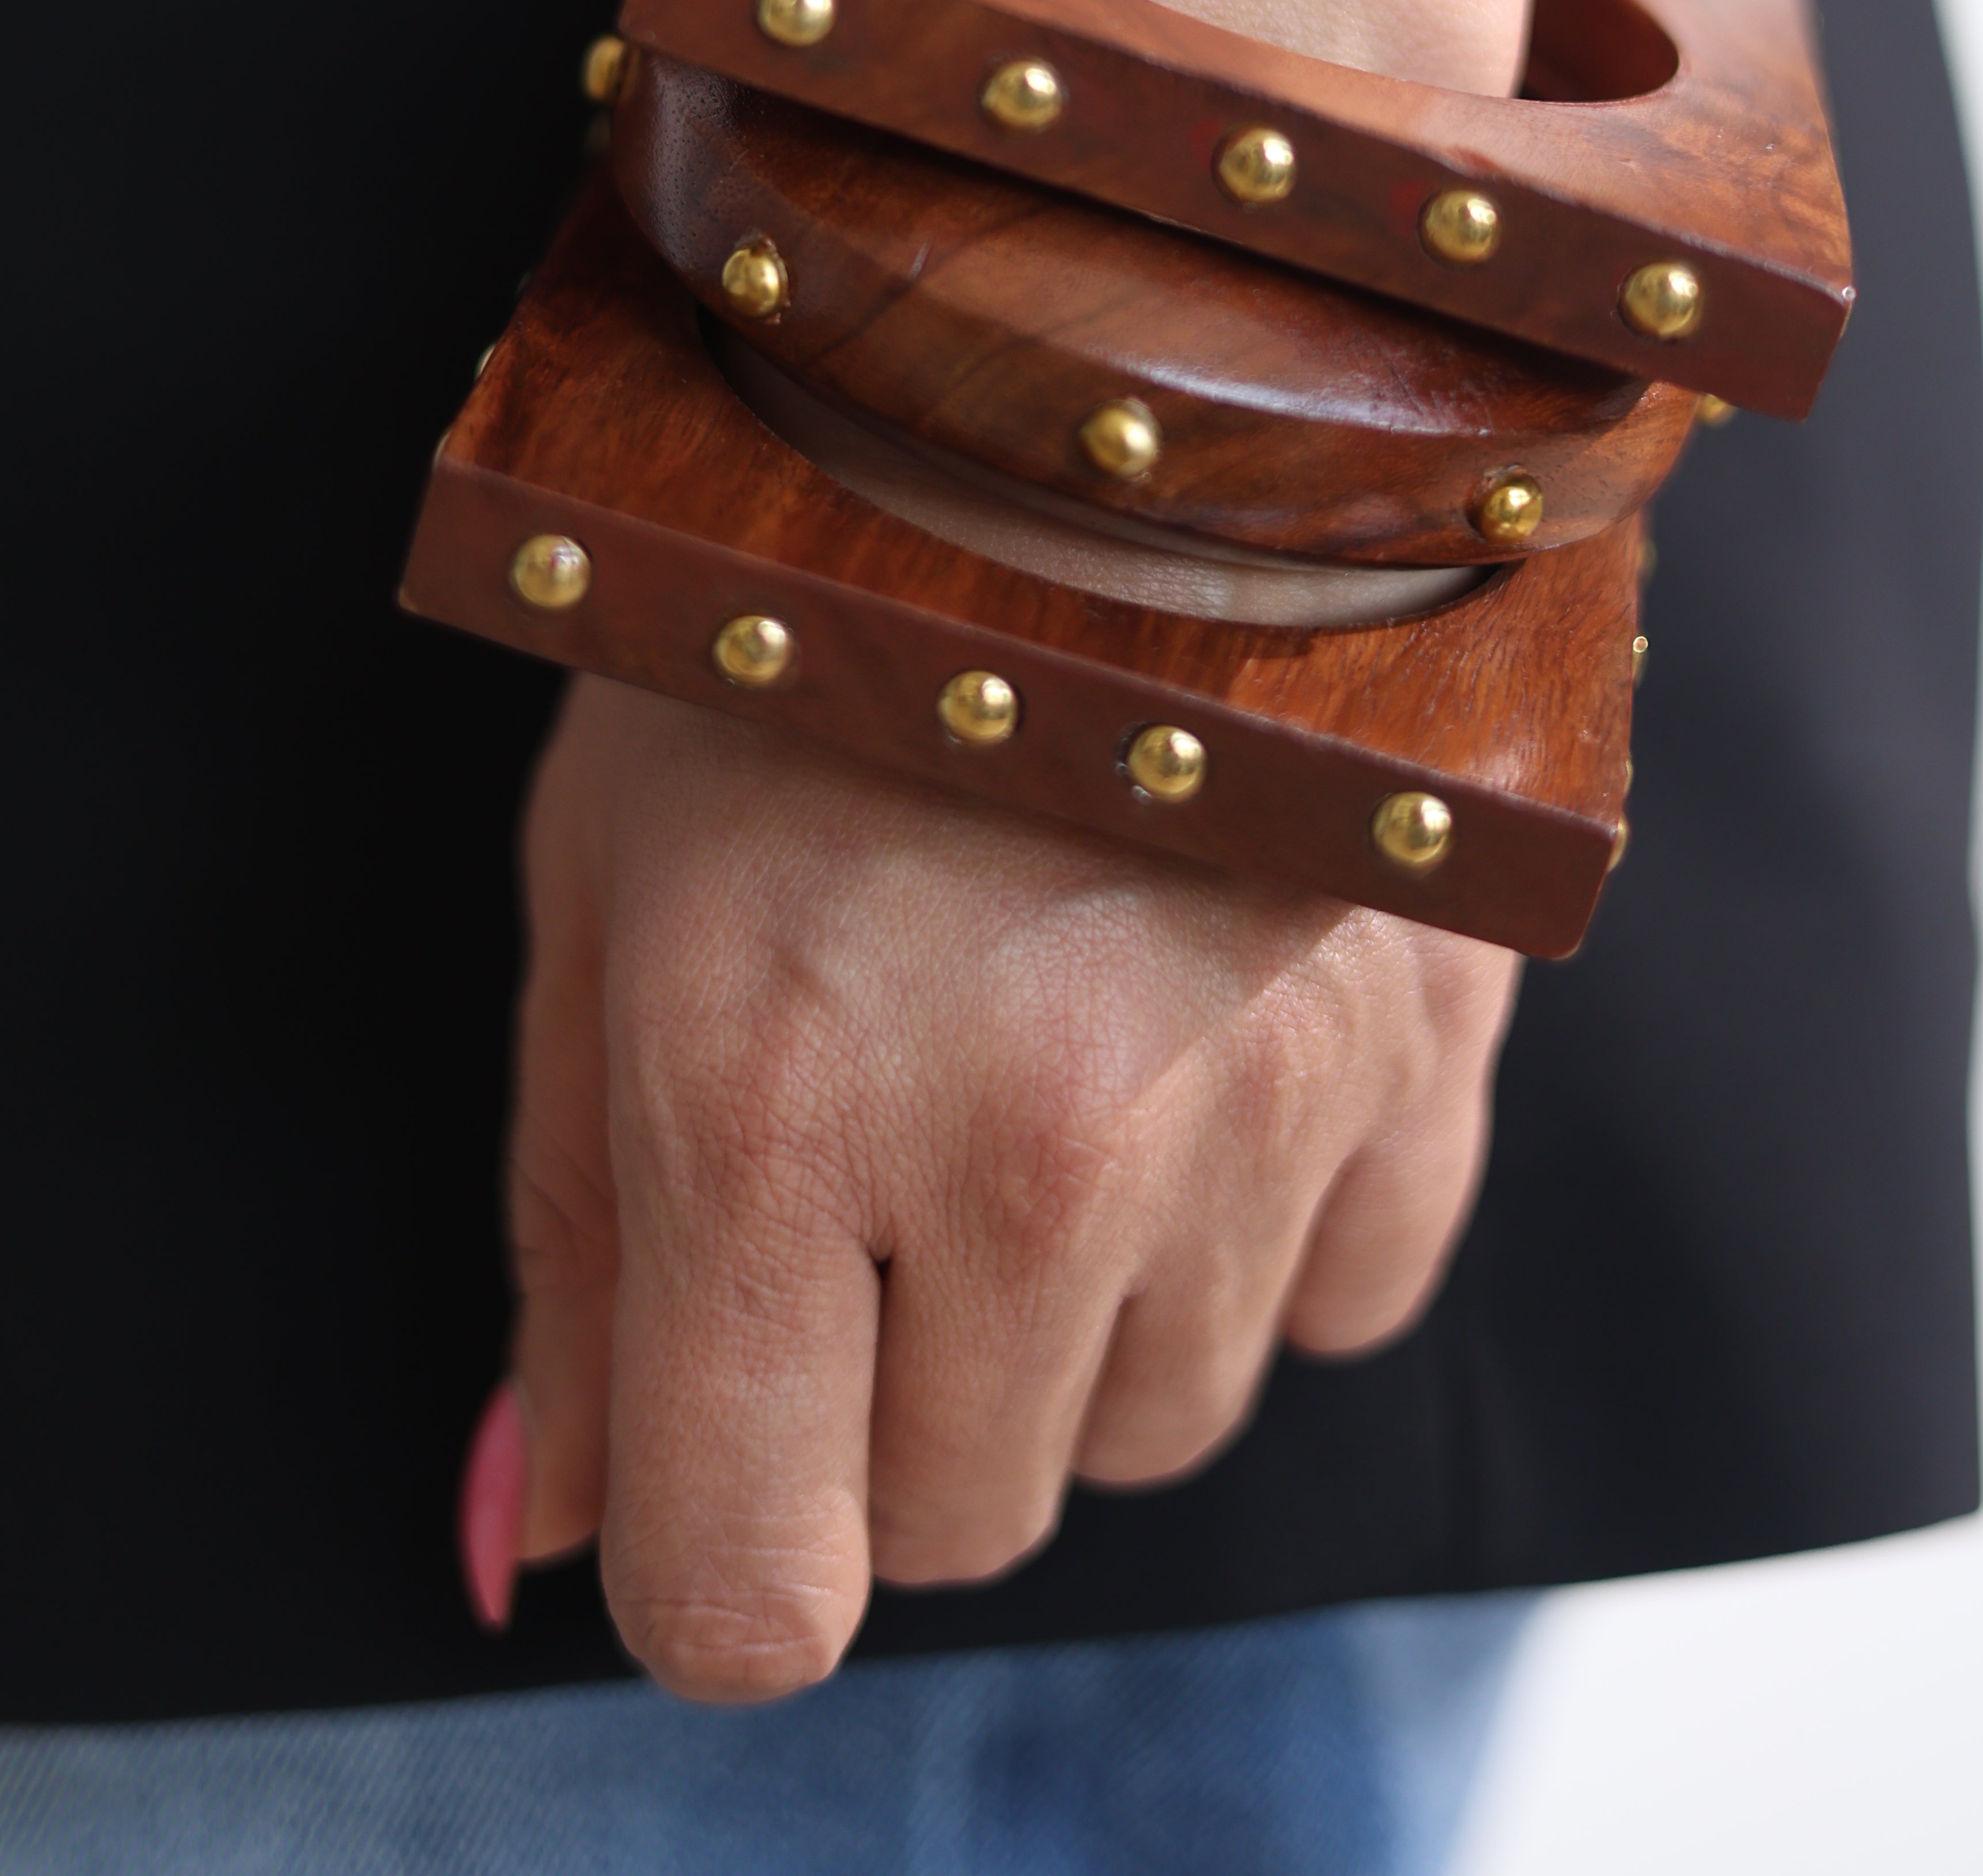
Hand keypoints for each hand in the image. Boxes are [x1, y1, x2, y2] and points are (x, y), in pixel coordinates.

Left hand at [477, 673, 1516, 1700]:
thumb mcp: (604, 900)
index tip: (731, 1435)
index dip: (725, 1548)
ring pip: (1153, 1427)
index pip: (754, 1592)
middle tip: (882, 1144)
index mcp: (774, 1102)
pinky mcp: (1427, 1043)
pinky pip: (1342, 1309)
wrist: (1086, 390)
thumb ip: (577, 1247)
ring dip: (1079, 1309)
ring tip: (1036, 1044)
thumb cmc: (790, 635)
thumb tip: (555, 1536)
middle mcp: (1036, 1136)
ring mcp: (1263, 1093)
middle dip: (895, 1390)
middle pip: (961, 1524)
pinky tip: (1196, 1035)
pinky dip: (1262, 1227)